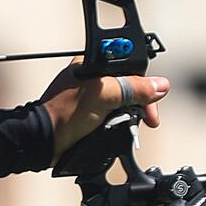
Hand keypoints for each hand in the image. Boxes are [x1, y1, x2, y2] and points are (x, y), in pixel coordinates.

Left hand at [44, 67, 170, 162]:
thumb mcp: (103, 96)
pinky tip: (121, 128)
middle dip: (141, 103)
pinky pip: (115, 115)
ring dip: (131, 115)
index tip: (152, 101)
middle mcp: (93, 78)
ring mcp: (92, 97)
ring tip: (131, 125)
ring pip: (125, 102)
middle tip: (148, 119)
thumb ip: (133, 89)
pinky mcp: (91, 113)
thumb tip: (160, 86)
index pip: (130, 68)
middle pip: (130, 86)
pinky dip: (121, 123)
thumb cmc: (64, 114)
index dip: (144, 85)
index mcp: (93, 65)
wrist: (45, 141)